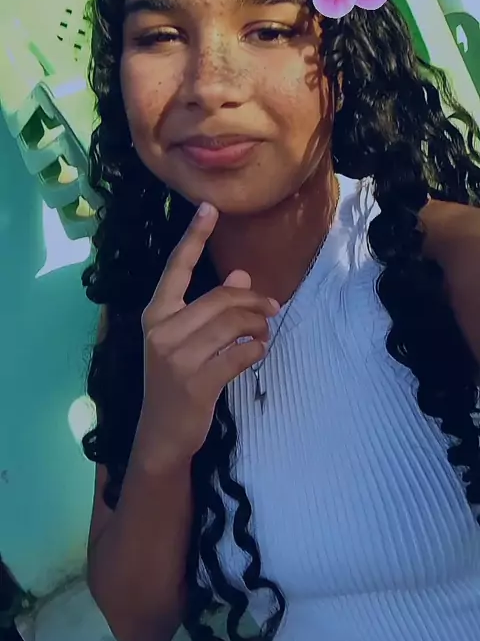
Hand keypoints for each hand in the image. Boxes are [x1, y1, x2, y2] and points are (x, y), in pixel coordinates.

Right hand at [134, 203, 279, 467]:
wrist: (162, 432)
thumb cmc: (175, 380)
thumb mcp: (183, 341)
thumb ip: (208, 308)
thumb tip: (242, 277)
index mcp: (155, 314)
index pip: (175, 268)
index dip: (193, 237)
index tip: (209, 208)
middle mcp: (162, 331)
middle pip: (221, 298)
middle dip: (253, 302)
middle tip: (272, 309)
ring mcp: (177, 358)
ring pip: (233, 324)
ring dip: (258, 326)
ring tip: (265, 332)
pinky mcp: (196, 382)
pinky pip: (240, 355)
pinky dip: (256, 351)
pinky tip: (257, 352)